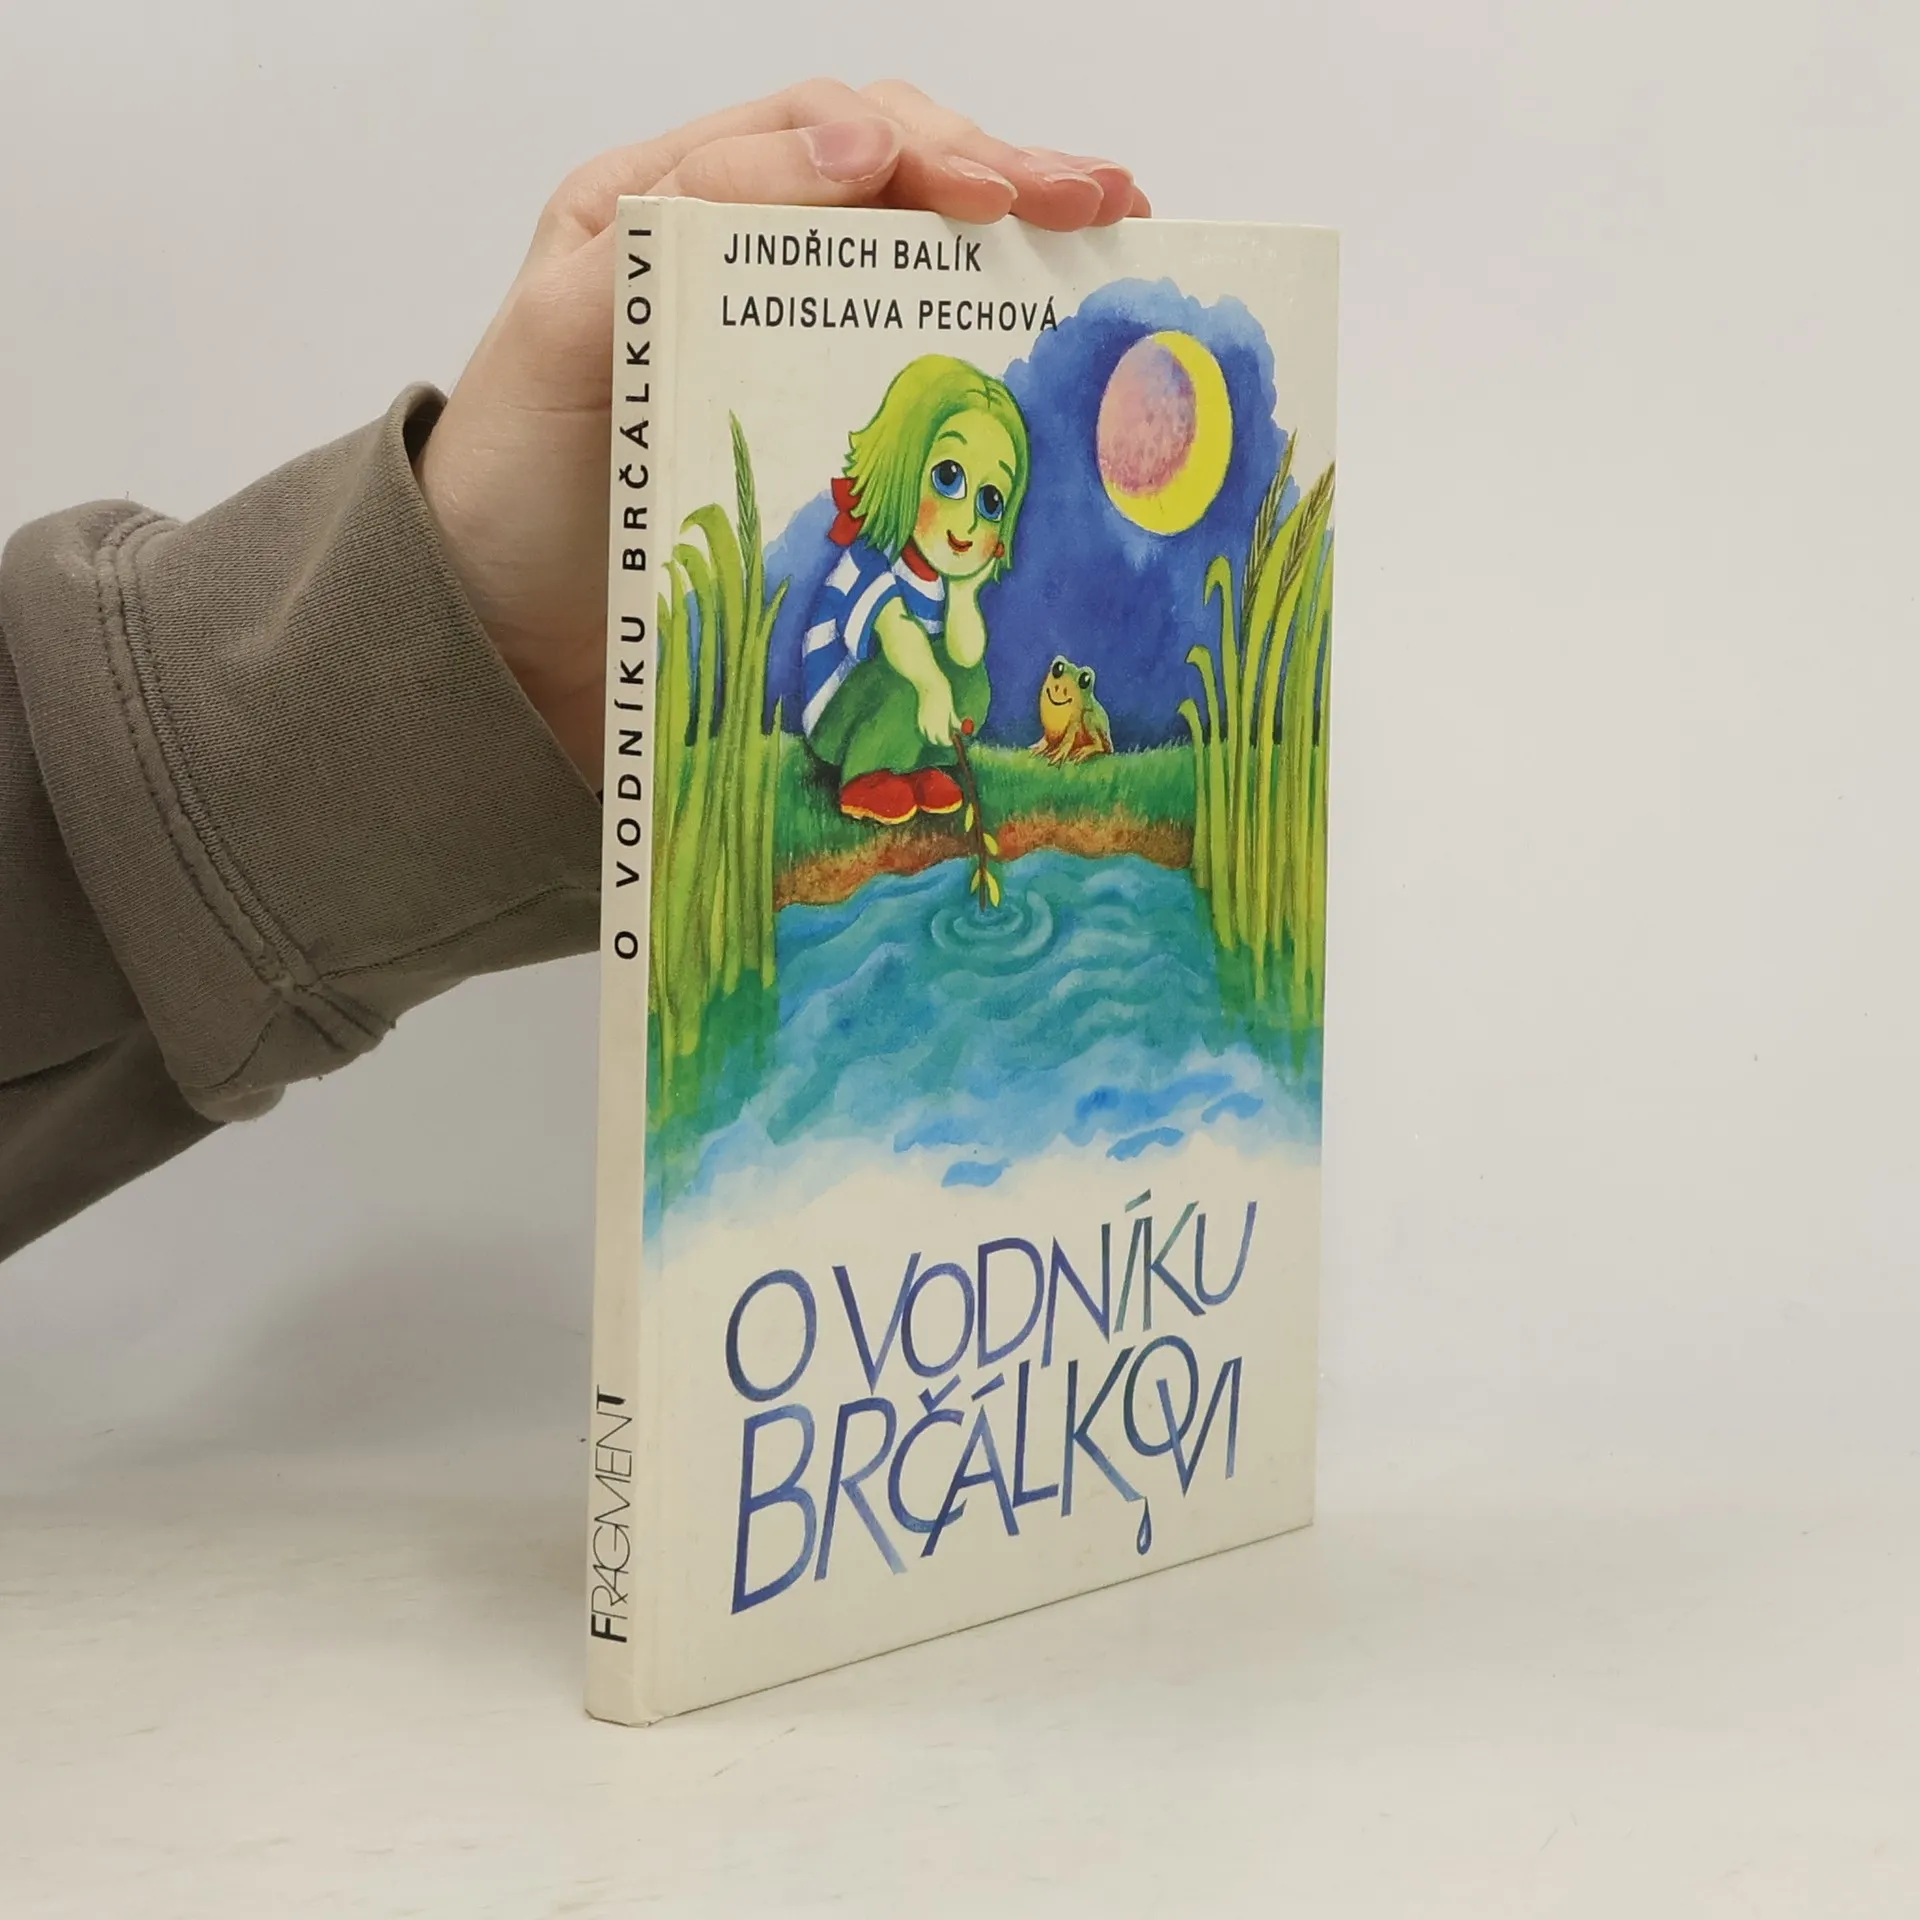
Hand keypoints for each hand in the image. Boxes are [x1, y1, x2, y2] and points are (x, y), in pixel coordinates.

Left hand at [415, 79, 1147, 778]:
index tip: (991, 195)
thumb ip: (677, 223)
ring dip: (1018, 236)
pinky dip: (990, 331)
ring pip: (917, 253)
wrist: (507, 638)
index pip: (811, 133)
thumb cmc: (514, 490)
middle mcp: (736, 255)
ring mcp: (786, 340)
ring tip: (1112, 231)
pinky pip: (914, 357)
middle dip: (1000, 170)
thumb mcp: (564, 334)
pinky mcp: (820, 424)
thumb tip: (852, 155)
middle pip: (889, 174)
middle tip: (1100, 202)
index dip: (912, 146)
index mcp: (663, 208)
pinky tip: (1053, 326)